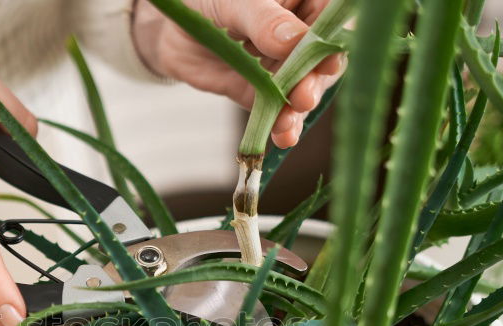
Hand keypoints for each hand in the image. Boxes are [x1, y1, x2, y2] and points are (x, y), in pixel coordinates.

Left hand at [132, 0, 343, 148]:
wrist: (169, 29)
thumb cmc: (206, 0)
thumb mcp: (234, 2)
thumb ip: (263, 19)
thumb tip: (294, 41)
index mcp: (303, 3)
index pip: (330, 21)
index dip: (333, 43)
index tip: (328, 61)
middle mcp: (301, 36)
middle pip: (322, 62)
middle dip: (314, 82)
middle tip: (303, 97)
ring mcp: (284, 67)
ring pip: (303, 90)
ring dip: (298, 110)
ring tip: (287, 122)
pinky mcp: (263, 93)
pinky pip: (277, 111)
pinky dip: (281, 125)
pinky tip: (283, 136)